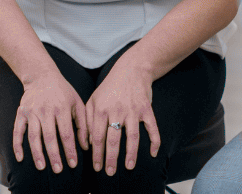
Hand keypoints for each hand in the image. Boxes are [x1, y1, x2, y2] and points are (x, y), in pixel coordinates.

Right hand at [13, 71, 87, 172]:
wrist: (41, 75)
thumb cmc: (63, 92)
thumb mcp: (77, 103)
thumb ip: (83, 124)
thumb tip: (86, 146)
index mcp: (62, 108)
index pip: (66, 134)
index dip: (70, 150)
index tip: (73, 164)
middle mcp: (46, 110)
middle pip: (49, 137)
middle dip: (54, 155)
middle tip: (58, 170)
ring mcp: (32, 111)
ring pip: (33, 136)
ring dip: (37, 153)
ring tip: (42, 167)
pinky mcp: (21, 112)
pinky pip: (18, 130)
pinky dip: (17, 145)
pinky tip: (20, 158)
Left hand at [86, 61, 159, 175]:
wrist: (131, 69)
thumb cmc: (109, 87)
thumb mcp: (93, 100)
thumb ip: (87, 121)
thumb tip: (86, 143)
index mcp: (101, 109)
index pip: (97, 136)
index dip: (97, 154)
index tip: (97, 167)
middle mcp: (116, 110)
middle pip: (113, 140)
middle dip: (111, 159)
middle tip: (110, 172)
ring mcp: (133, 110)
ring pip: (132, 137)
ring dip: (131, 154)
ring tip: (129, 167)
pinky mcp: (146, 109)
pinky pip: (152, 128)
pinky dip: (154, 141)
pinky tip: (153, 153)